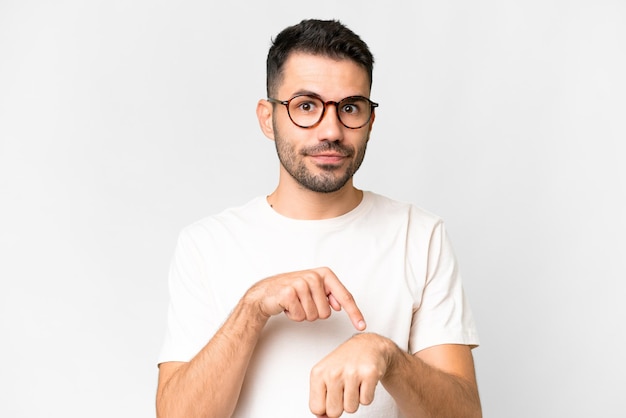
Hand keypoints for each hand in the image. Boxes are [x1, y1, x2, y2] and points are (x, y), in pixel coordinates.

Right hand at [245, 267, 365, 330]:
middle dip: (314, 313)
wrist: (267, 292)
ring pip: (313, 316)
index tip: (362, 325)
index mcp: (325, 274)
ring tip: (295, 304)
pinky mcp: (289, 293)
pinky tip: (287, 306)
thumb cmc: (293, 291)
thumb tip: (338, 306)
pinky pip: (300, 316)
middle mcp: (314, 276)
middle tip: (303, 303)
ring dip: (303, 315)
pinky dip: (293, 315)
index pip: (344, 296)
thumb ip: (330, 296)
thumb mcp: (315, 290)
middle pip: (326, 313)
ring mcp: (301, 283)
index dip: (354, 313)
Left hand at [309, 333, 394, 417]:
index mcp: (318, 373)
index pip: (316, 408)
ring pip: (351, 409)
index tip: (331, 395)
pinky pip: (366, 401)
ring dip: (354, 399)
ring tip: (355, 382)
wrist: (368, 345)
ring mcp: (351, 373)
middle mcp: (333, 372)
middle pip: (334, 412)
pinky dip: (367, 394)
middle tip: (344, 388)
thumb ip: (320, 397)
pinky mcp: (369, 374)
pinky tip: (364, 380)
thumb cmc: (345, 361)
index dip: (325, 406)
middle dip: (340, 405)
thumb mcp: (325, 375)